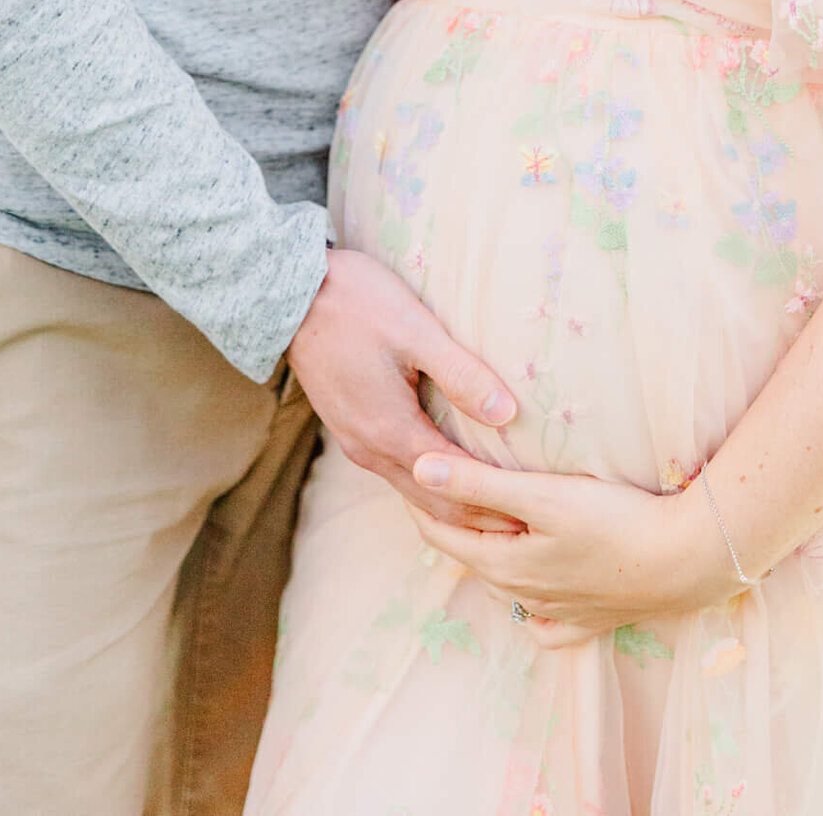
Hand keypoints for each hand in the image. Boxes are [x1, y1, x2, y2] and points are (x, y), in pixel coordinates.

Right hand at [286, 249, 522, 530]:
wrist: (288, 295)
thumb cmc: (355, 303)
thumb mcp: (415, 330)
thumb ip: (461, 374)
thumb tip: (508, 413)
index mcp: (390, 431)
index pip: (455, 486)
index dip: (496, 501)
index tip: (534, 514)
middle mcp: (371, 450)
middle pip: (434, 503)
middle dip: (480, 518)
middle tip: (525, 526)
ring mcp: (356, 442)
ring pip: (414, 492)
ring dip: (454, 505)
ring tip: (496, 508)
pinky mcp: (351, 429)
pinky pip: (398, 473)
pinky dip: (431, 486)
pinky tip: (451, 476)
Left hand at [407, 450, 734, 646]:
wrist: (684, 561)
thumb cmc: (614, 520)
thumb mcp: (542, 494)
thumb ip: (478, 482)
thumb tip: (417, 467)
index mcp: (504, 566)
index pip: (443, 534)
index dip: (421, 502)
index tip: (408, 470)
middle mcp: (524, 597)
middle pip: (473, 558)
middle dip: (453, 526)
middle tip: (443, 488)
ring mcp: (558, 613)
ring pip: (506, 587)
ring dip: (491, 556)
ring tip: (487, 523)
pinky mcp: (591, 621)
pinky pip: (545, 624)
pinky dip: (531, 606)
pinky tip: (536, 587)